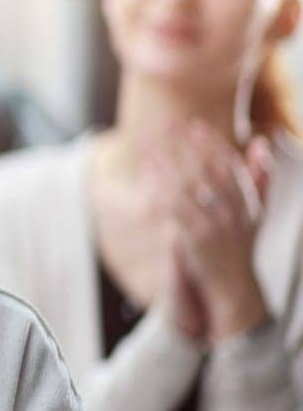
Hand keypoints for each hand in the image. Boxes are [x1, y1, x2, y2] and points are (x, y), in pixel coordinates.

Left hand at [145, 122, 271, 341]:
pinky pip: (174, 208)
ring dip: (167, 164)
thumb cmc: (242, 245)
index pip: (228, 166)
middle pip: (206, 172)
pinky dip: (160, 188)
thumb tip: (261, 143)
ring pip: (187, 188)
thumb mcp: (256, 212)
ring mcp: (213, 226)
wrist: (234, 286)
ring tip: (150, 146)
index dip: (211, 144)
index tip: (195, 125)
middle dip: (186, 146)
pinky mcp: (194, 239)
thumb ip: (260, 178)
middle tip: (168, 123)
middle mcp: (232, 212)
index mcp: (248, 203)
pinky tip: (147, 174)